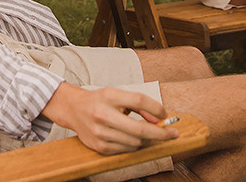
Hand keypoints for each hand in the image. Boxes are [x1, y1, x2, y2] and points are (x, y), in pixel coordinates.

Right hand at [41, 82, 177, 153]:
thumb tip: (160, 120)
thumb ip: (139, 105)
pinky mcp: (99, 146)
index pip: (139, 100)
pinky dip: (134, 145)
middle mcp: (102, 114)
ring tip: (145, 133)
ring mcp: (100, 132)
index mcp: (109, 96)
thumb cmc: (99, 101)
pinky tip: (130, 137)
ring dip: (146, 139)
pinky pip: (127, 149)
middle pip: (140, 128)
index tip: (166, 114)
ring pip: (136, 142)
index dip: (156, 108)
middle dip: (161, 133)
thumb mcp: (117, 95)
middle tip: (172, 134)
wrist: (73, 109)